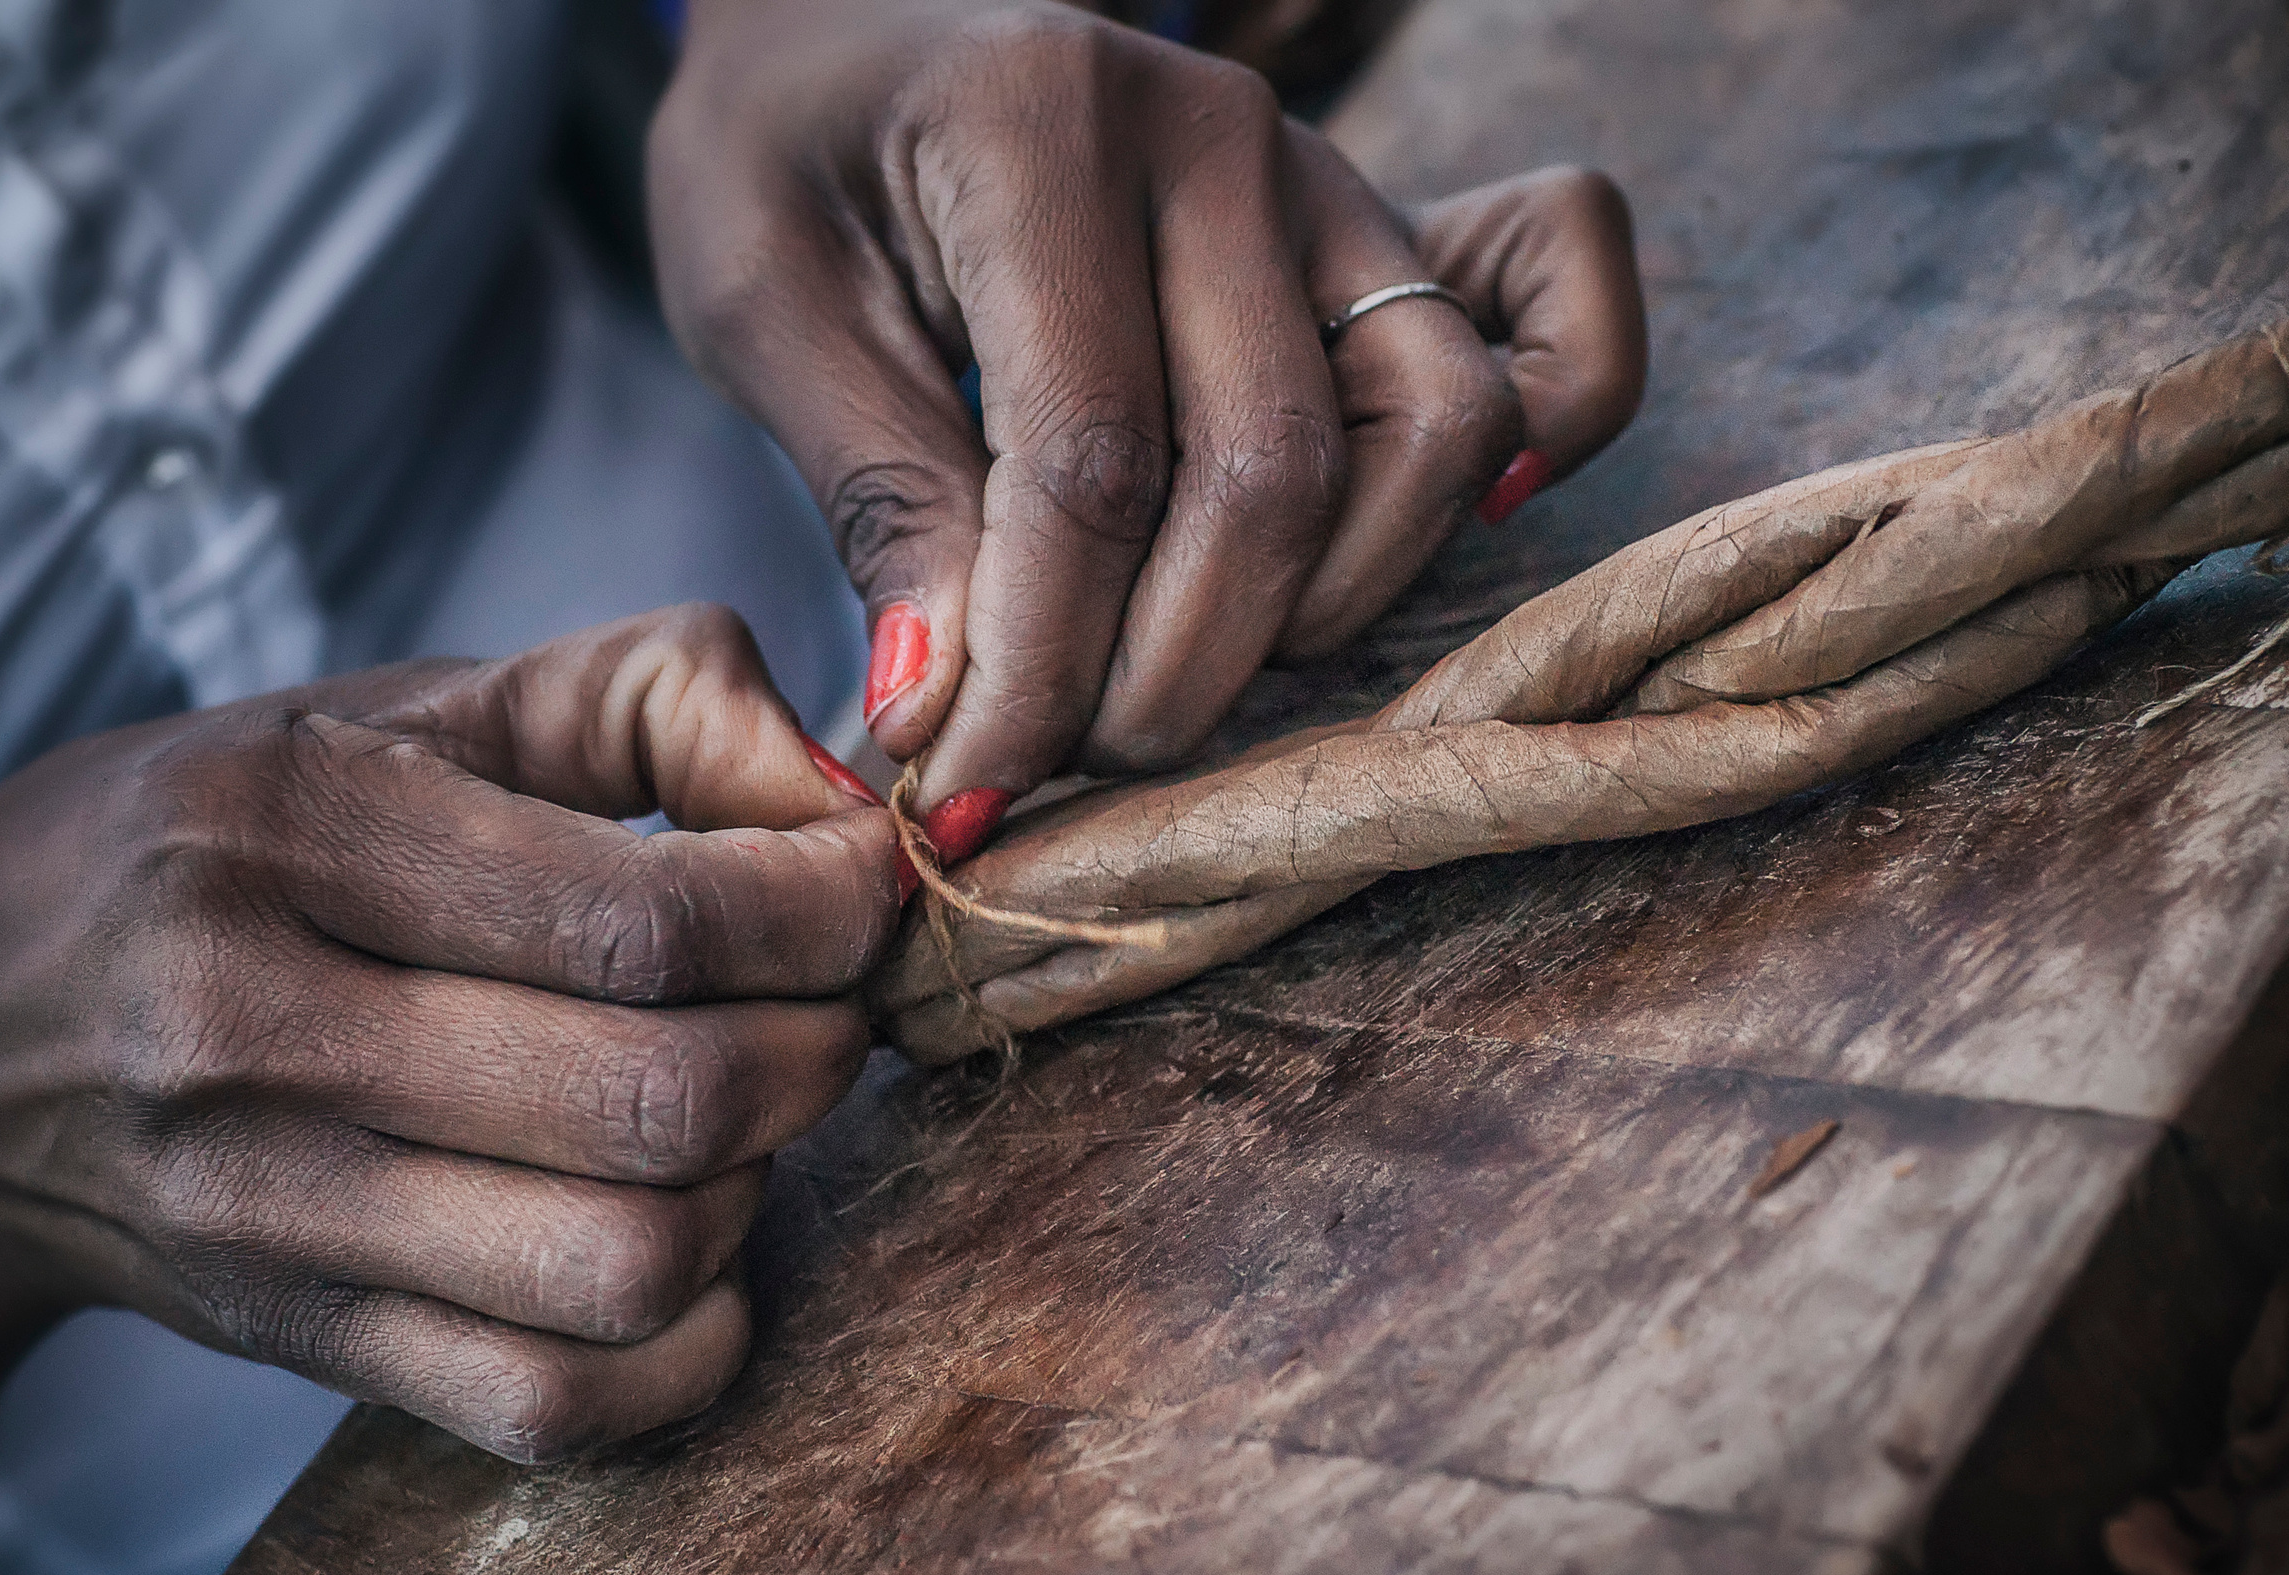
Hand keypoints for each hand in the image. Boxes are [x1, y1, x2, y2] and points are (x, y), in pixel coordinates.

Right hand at [0, 607, 898, 1468]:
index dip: (822, 907)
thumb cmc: (204, 847)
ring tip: (745, 1112)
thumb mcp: (387, 715)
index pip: (640, 915)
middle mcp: (255, 1036)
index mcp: (281, 835)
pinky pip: (561, 1407)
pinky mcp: (300, 1347)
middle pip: (660, 1099)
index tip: (868, 882)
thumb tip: (842, 793)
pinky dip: (688, 1341)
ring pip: (632, 1265)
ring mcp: (270, 1219)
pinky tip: (691, 1242)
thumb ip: (637, 704)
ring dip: (760, 1191)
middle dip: (820, 1045)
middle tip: (832, 996)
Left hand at [648, 0, 1645, 838]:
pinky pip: (1526, 370)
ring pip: (1430, 440)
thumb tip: (952, 714)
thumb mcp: (762, 303)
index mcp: (1043, 123)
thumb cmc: (797, 151)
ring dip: (1319, 613)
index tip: (970, 783)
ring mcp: (1329, 183)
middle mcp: (1224, 140)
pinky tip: (1337, 573)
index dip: (1039, 663)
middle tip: (1060, 755)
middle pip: (1271, 474)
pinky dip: (1460, 498)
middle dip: (1169, 674)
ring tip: (1166, 671)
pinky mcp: (1380, 241)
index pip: (1089, 460)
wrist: (867, 14)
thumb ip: (877, 497)